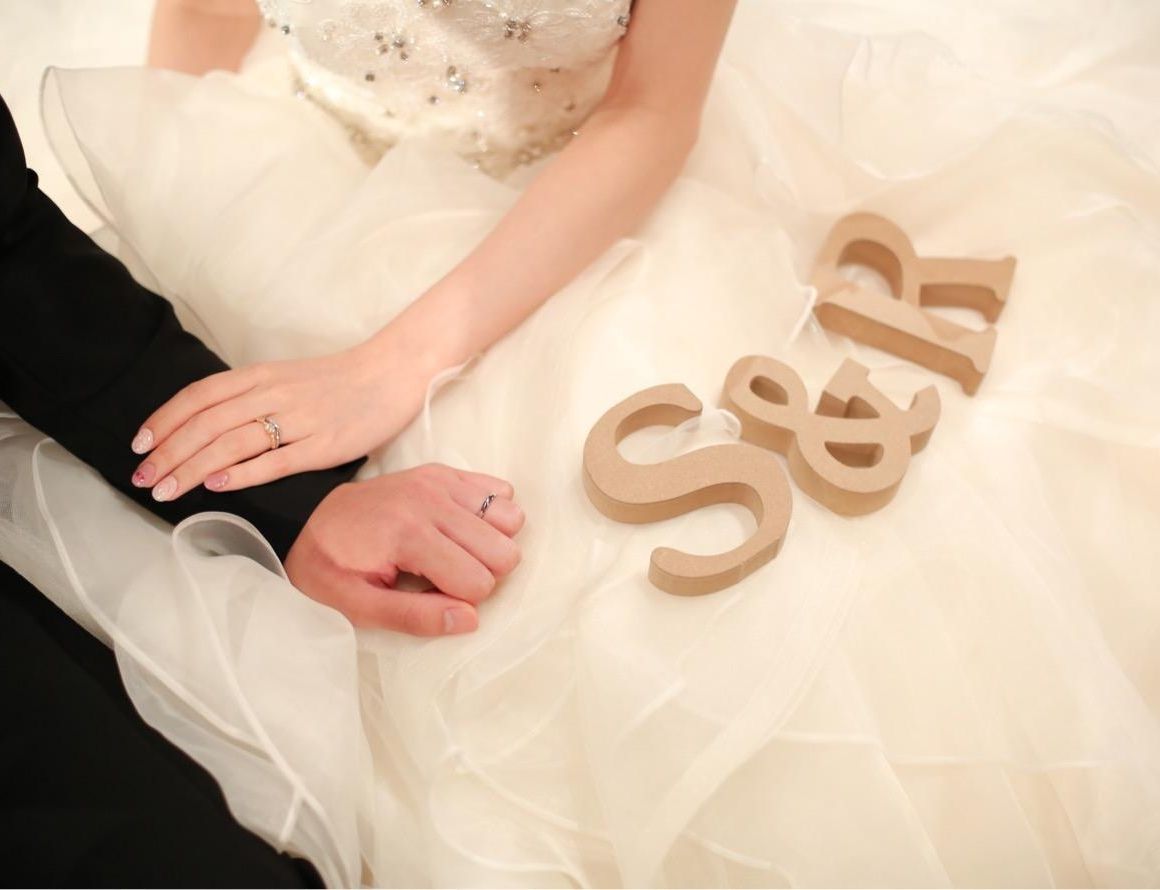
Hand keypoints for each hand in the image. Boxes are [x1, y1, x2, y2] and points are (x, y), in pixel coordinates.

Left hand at [129, 340, 432, 501]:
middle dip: (168, 452)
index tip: (140, 444)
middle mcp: (273, 394)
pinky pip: (276, 461)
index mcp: (261, 376)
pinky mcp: (324, 445)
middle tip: (144, 478)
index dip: (165, 420)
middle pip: (207, 423)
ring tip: (167, 490)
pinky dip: (242, 474)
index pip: (200, 396)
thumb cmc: (340, 380)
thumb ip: (251, 397)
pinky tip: (218, 485)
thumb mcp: (287, 378)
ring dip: (192, 468)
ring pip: (232, 443)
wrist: (393, 373)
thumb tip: (209, 427)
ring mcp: (299, 420)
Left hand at [285, 464, 523, 634]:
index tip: (432, 594)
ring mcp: (439, 481)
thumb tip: (471, 619)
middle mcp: (429, 500)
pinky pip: (502, 491)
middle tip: (446, 575)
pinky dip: (490, 514)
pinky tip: (460, 527)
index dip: (461, 599)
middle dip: (482, 573)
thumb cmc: (330, 568)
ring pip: (511, 518)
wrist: (306, 520)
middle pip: (503, 551)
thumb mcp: (357, 606)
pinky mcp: (444, 472)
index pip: (478, 582)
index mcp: (408, 535)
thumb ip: (414, 617)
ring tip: (456, 551)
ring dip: (491, 542)